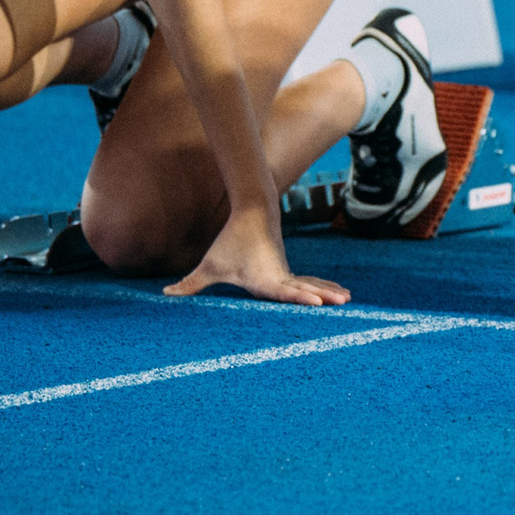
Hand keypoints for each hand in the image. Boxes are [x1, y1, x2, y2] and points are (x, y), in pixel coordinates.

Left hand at [165, 205, 348, 307]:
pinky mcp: (289, 272)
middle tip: (341, 302)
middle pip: (304, 289)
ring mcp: (287, 274)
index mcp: (263, 279)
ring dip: (329, 291)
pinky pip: (310, 282)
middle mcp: (279, 277)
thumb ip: (191, 284)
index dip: (300, 298)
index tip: (316, 301)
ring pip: (311, 284)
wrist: (254, 212)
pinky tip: (340, 294)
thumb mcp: (210, 266)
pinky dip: (325, 287)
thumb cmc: (231, 242)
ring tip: (347, 300)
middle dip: (323, 296)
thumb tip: (166, 294)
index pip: (284, 292)